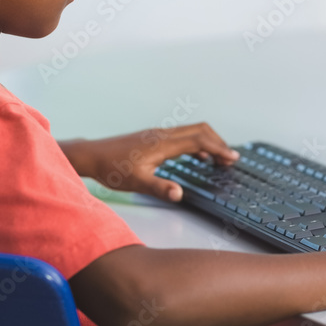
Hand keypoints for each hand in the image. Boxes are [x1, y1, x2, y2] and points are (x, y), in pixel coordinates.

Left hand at [80, 123, 238, 201]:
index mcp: (162, 144)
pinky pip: (183, 135)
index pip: (198, 140)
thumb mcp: (136, 183)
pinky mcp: (154, 137)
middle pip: (200, 130)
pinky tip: (197, 157)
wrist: (93, 155)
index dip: (218, 148)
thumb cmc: (112, 169)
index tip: (233, 157)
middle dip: (218, 142)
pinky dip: (197, 143)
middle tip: (230, 159)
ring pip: (192, 131)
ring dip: (208, 142)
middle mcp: (163, 135)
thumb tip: (179, 194)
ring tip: (219, 159)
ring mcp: (159, 134)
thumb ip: (160, 188)